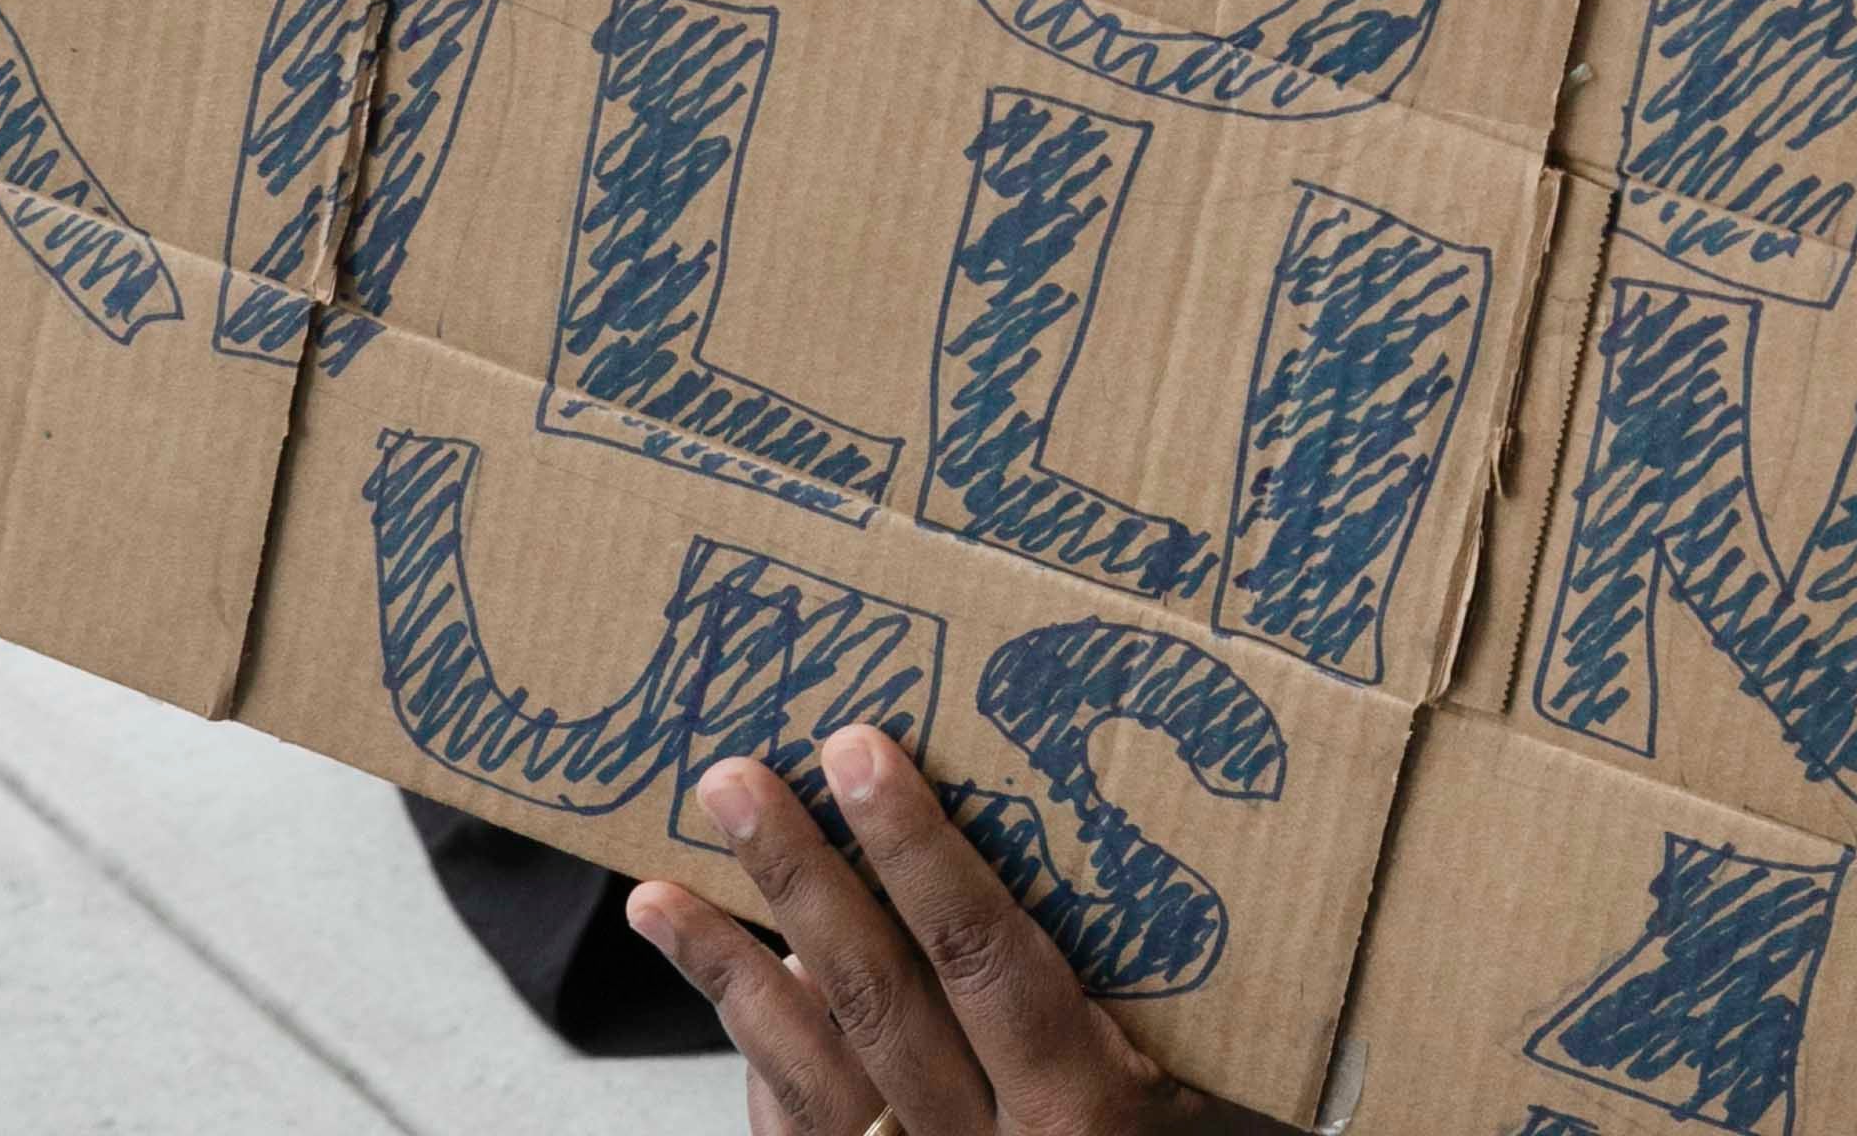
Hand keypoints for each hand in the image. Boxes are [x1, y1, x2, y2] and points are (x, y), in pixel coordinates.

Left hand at [627, 733, 1280, 1135]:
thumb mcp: (1197, 1097)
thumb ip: (1145, 1008)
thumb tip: (1109, 860)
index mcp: (1079, 1110)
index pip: (986, 957)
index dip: (919, 853)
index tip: (862, 756)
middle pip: (874, 994)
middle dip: (800, 877)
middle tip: (735, 779)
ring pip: (804, 1065)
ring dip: (728, 969)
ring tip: (660, 893)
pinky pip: (788, 1124)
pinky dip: (750, 1045)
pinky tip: (713, 977)